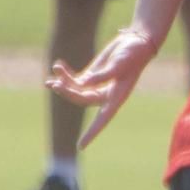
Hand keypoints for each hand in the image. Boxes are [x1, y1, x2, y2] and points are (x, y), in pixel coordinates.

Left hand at [46, 27, 157, 147]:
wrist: (136, 42)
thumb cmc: (133, 54)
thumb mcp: (120, 63)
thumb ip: (103, 74)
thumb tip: (84, 82)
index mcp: (117, 97)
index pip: (103, 119)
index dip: (92, 133)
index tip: (80, 147)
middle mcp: (106, 95)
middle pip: (82, 100)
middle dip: (68, 93)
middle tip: (55, 84)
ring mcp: (98, 86)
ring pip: (75, 91)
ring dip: (63, 84)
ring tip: (53, 74)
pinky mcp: (92, 76)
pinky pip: (74, 81)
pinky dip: (64, 75)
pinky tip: (57, 67)